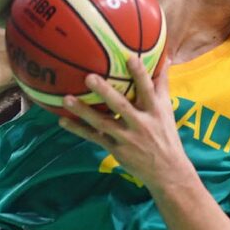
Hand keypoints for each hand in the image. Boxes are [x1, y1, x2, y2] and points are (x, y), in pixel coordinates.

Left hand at [58, 56, 191, 188]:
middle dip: (105, 92)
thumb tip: (165, 57)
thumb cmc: (166, 135)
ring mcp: (126, 138)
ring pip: (103, 123)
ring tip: (66, 99)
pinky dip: (78, 130)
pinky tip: (63, 121)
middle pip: (121, 106)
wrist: (167, 171)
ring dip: (84, 111)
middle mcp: (140, 124)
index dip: (140, 74)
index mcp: (155, 111)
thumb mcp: (167, 110)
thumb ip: (163, 84)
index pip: (148, 90)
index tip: (130, 58)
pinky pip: (94, 137)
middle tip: (89, 77)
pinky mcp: (115, 149)